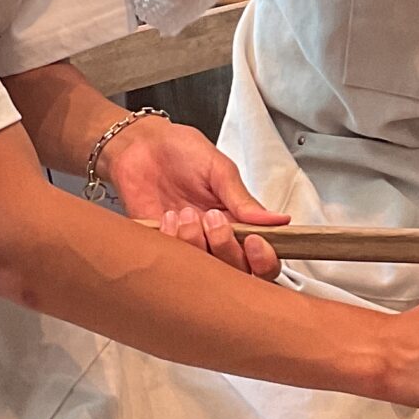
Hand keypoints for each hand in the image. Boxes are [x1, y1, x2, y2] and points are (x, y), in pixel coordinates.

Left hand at [105, 118, 286, 280]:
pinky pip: (172, 261)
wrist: (140, 146)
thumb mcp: (219, 169)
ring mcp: (189, 246)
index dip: (263, 259)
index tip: (254, 241)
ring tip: (184, 212)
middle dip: (226, 248)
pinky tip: (166, 217)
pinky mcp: (161, 247)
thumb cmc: (181, 152)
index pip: (261, 258)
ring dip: (195, 242)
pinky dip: (171, 239)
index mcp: (237, 222)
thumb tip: (279, 220)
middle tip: (213, 218)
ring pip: (203, 271)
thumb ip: (244, 200)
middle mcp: (215, 240)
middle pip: (236, 272)